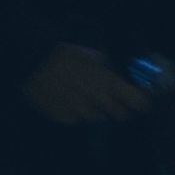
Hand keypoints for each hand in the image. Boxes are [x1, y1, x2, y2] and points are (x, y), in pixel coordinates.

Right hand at [22, 45, 149, 126]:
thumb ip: (109, 69)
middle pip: (121, 115)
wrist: (32, 65)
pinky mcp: (65, 119)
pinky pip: (79, 120)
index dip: (142, 102)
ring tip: (89, 97)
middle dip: (122, 108)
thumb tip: (119, 76)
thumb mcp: (93, 55)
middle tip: (116, 100)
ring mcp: (81, 113)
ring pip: (100, 118)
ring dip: (100, 111)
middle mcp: (98, 102)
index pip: (138, 101)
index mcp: (109, 83)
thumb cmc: (64, 54)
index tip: (141, 100)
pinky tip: (71, 101)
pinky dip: (80, 113)